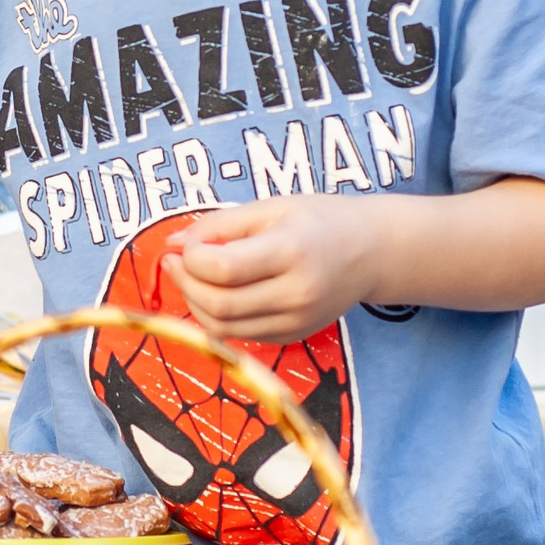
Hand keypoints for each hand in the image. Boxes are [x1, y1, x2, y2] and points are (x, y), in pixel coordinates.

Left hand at [161, 196, 389, 342]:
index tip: (187, 243)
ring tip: (191, 276)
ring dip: (194, 303)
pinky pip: (239, 334)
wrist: (371, 252)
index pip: (223, 269)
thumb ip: (220, 225)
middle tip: (176, 261)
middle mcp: (296, 293)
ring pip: (222, 327)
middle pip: (218, 304)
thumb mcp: (271, 207)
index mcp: (292, 251)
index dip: (192, 258)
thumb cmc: (320, 220)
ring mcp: (296, 321)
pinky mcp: (292, 337)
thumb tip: (173, 242)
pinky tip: (216, 292)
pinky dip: (216, 317)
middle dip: (185, 283)